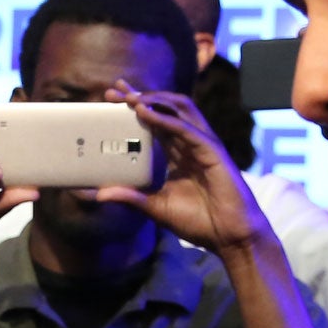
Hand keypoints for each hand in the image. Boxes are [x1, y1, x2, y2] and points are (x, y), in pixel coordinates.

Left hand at [94, 86, 270, 256]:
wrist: (229, 236)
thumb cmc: (199, 221)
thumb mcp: (155, 207)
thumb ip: (130, 198)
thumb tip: (98, 193)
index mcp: (177, 153)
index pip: (154, 121)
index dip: (135, 107)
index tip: (111, 99)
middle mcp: (189, 143)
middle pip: (164, 109)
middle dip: (140, 97)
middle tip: (114, 92)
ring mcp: (202, 144)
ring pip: (179, 109)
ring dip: (154, 100)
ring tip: (131, 98)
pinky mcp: (212, 151)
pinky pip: (186, 129)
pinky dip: (165, 120)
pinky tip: (146, 114)